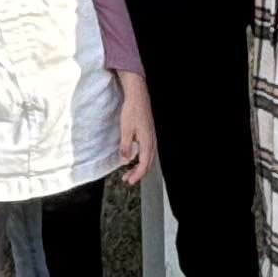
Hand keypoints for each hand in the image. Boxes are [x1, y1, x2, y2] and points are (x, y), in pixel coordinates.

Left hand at [115, 72, 154, 189]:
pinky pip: (147, 150)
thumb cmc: (132, 111)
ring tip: (129, 171)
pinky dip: (141, 158)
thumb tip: (125, 161)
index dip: (137, 174)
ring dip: (139, 166)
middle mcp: (151, 141)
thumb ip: (126, 146)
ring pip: (147, 157)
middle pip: (147, 163)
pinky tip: (134, 157)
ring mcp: (151, 137)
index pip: (144, 164)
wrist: (138, 96)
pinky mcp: (148, 133)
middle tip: (127, 179)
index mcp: (147, 142)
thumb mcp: (125, 129)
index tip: (129, 181)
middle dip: (138, 173)